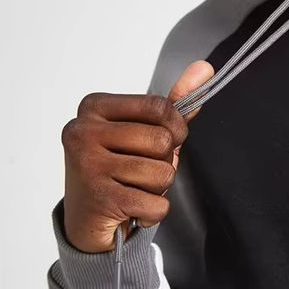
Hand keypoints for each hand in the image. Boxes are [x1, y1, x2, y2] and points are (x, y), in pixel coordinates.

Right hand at [59, 60, 214, 252]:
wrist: (86, 220)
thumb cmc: (118, 168)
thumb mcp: (143, 130)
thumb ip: (174, 103)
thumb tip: (205, 68)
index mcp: (94, 107)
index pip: (160, 106)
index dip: (176, 127)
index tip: (166, 139)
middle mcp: (83, 132)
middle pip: (163, 140)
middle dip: (165, 161)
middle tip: (142, 171)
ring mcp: (87, 166)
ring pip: (163, 173)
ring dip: (158, 188)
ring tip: (133, 188)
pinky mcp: (99, 200)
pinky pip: (156, 203)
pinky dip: (153, 211)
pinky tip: (132, 209)